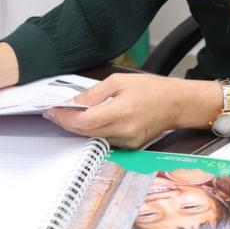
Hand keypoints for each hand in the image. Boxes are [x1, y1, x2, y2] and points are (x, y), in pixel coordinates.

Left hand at [43, 73, 221, 148]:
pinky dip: (93, 132)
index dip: (65, 118)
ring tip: (66, 116)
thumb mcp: (120, 81)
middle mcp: (124, 131)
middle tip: (53, 113)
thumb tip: (74, 103)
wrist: (177, 104)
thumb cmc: (152, 88)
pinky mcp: (130, 147)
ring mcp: (128, 142)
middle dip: (67, 123)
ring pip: (93, 138)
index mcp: (122, 111)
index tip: (52, 111)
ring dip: (78, 129)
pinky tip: (86, 122)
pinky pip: (105, 141)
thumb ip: (95, 93)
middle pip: (85, 133)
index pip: (85, 121)